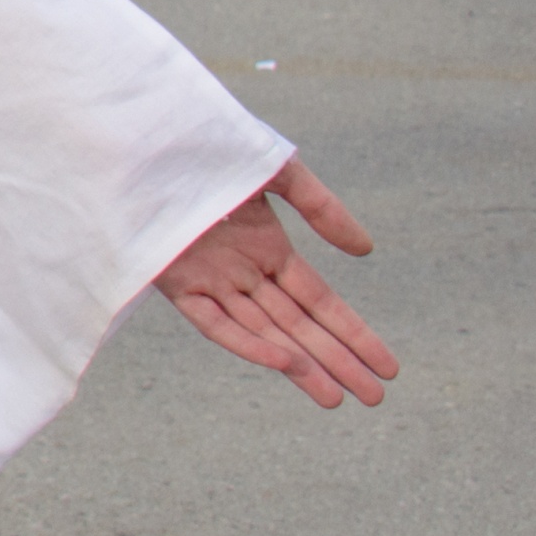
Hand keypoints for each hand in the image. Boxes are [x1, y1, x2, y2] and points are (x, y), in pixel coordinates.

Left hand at [149, 158, 397, 407]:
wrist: (148, 136)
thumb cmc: (209, 147)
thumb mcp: (277, 172)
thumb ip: (321, 208)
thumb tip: (367, 251)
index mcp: (266, 249)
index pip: (319, 303)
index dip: (353, 334)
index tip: (388, 365)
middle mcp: (242, 273)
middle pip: (298, 327)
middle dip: (336, 362)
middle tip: (375, 398)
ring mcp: (211, 281)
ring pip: (263, 333)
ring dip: (301, 366)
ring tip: (337, 398)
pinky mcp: (176, 284)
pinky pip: (216, 323)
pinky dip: (247, 342)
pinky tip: (285, 361)